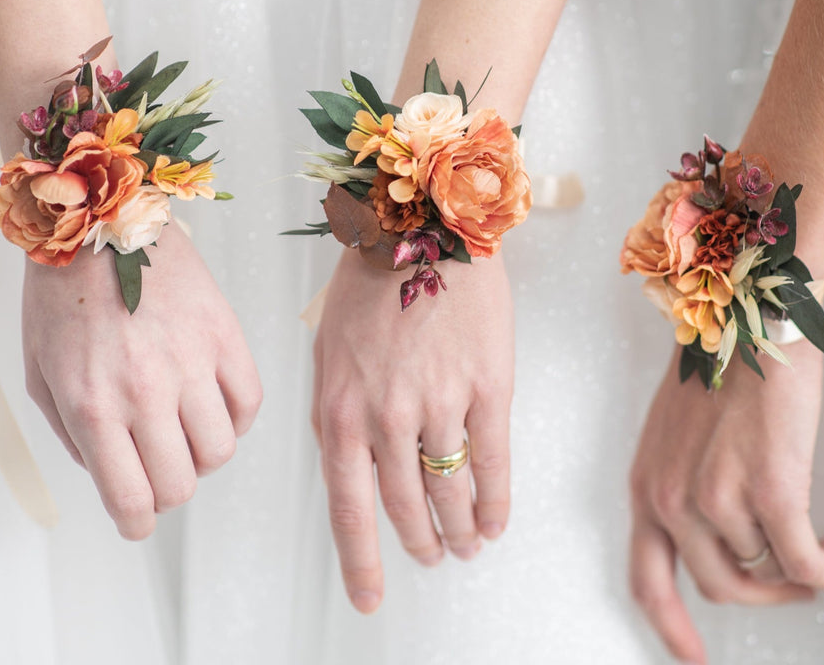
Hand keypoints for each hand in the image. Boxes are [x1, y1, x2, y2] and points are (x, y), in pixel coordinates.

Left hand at [22, 223, 261, 538]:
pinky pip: (250, 400)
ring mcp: (191, 362)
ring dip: (203, 454)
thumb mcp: (39, 374)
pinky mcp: (224, 333)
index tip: (138, 520)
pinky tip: (215, 403)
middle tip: (159, 467)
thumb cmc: (63, 296)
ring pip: (221, 449)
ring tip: (188, 431)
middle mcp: (146, 391)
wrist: (100, 224)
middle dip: (168, 489)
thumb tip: (109, 469)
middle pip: (180, 483)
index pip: (132, 500)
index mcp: (94, 406)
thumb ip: (71, 434)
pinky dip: (237, 417)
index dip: (137, 524)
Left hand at [312, 248, 513, 613]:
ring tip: (464, 545)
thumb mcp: (327, 347)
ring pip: (450, 491)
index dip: (363, 563)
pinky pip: (492, 461)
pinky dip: (494, 500)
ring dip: (458, 529)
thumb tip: (348, 464)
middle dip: (417, 543)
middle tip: (430, 557)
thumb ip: (335, 410)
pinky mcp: (487, 386)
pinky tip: (495, 520)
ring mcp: (439, 403)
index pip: (349, 509)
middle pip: (404, 507)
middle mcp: (386, 417)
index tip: (371, 596)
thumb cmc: (370, 280)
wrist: (425, 226)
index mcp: (338, 409)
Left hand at [629, 342, 823, 663]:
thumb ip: (679, 490)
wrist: (747, 321)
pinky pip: (802, 561)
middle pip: (719, 586)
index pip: (646, 580)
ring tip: (817, 549)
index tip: (691, 659)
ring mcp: (718, 497)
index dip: (670, 629)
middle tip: (792, 581)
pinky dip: (823, 567)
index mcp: (645, 487)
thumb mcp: (671, 438)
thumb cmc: (716, 372)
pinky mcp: (770, 491)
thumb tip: (715, 543)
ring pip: (765, 571)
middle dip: (762, 594)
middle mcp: (671, 499)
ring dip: (796, 570)